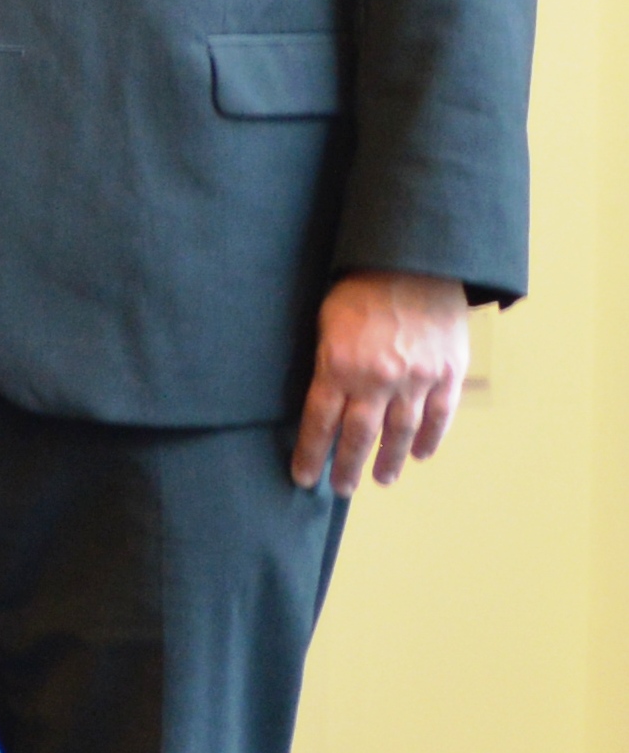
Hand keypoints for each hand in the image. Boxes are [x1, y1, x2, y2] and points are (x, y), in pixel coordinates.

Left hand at [293, 269, 472, 492]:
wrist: (416, 264)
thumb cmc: (360, 290)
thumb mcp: (326, 323)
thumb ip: (326, 364)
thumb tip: (322, 403)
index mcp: (339, 366)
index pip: (320, 423)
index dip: (312, 454)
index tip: (305, 478)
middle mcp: (377, 379)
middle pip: (359, 436)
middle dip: (348, 466)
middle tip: (342, 488)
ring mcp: (416, 378)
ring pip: (400, 433)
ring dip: (389, 460)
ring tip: (381, 479)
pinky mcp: (447, 373)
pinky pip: (439, 416)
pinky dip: (429, 439)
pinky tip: (418, 454)